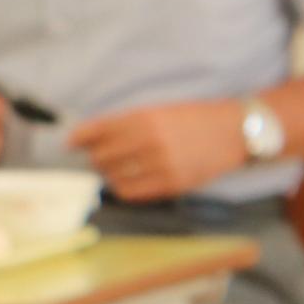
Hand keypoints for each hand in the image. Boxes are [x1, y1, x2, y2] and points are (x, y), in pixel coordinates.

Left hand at [68, 100, 250, 200]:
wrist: (232, 133)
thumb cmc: (195, 119)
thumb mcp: (160, 111)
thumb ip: (128, 123)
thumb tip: (95, 138)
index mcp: (145, 118)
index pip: (99, 130)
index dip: (80, 137)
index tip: (71, 143)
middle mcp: (150, 141)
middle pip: (104, 155)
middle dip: (96, 158)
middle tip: (98, 158)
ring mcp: (162, 164)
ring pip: (117, 176)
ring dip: (110, 174)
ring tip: (115, 171)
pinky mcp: (173, 183)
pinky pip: (135, 192)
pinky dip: (124, 189)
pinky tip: (126, 183)